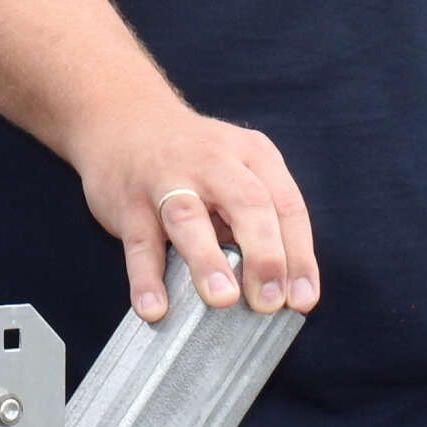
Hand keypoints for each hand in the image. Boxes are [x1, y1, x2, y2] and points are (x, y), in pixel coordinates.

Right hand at [73, 102, 316, 323]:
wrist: (123, 119)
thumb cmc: (192, 159)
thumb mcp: (236, 169)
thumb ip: (255, 220)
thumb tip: (276, 289)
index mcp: (252, 154)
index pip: (287, 205)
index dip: (299, 256)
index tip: (303, 300)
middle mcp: (214, 161)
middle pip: (248, 204)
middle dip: (264, 256)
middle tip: (269, 302)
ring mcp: (166, 179)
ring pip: (189, 218)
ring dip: (208, 260)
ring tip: (222, 298)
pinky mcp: (129, 202)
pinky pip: (139, 243)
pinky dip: (146, 278)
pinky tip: (155, 307)